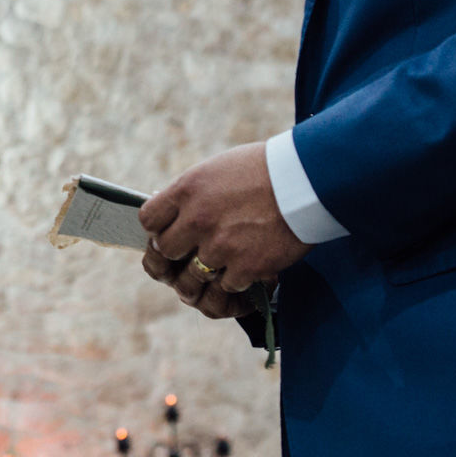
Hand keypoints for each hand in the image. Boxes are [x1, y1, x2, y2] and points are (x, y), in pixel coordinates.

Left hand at [137, 141, 308, 307]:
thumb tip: (174, 214)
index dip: (158, 229)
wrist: (308, 179)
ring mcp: (220, 246)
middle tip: (194, 251)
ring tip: (219, 265)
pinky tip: (246, 268)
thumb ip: (191, 194)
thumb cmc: (263, 169)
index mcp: (187, 189)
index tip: (171, 230)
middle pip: (165, 252)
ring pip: (192, 277)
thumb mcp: (216, 170)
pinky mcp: (247, 267)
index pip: (148, 219)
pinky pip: (226, 287)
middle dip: (178, 253)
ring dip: (204, 274)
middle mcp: (197, 219)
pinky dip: (235, 281)